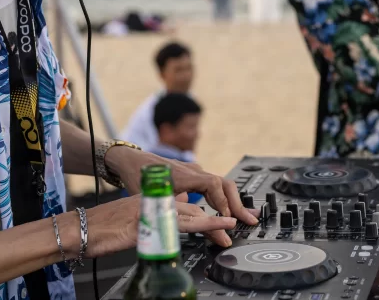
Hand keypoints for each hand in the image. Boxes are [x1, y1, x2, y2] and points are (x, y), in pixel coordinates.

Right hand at [79, 193, 238, 257]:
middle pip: (192, 208)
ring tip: (230, 227)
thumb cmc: (99, 227)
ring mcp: (149, 211)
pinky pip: (176, 223)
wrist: (77, 229)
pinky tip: (212, 227)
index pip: (185, 204)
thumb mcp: (130, 218)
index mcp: (151, 201)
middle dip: (214, 218)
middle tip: (232, 227)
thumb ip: (150, 218)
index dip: (205, 214)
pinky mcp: (144, 223)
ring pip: (189, 213)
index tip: (221, 221)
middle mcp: (153, 202)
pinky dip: (198, 225)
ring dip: (212, 221)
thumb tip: (163, 224)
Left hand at [108, 148, 258, 225]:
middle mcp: (193, 171)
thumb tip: (179, 220)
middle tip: (249, 220)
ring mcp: (194, 172)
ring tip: (245, 216)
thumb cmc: (137, 176)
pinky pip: (213, 186)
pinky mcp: (192, 176)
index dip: (222, 202)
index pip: (214, 185)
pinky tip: (228, 209)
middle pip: (224, 184)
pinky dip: (224, 198)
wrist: (129, 159)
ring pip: (221, 185)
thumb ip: (167, 205)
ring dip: (233, 201)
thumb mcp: (150, 194)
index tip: (227, 218)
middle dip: (238, 203)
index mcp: (185, 175)